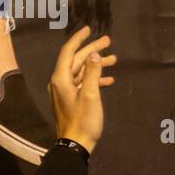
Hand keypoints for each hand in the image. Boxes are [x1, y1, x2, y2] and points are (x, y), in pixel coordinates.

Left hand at [48, 25, 116, 153]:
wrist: (75, 145)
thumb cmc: (83, 121)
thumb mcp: (90, 96)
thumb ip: (92, 73)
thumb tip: (94, 54)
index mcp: (60, 78)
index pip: (68, 52)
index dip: (79, 39)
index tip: (89, 29)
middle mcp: (60, 82)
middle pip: (76, 60)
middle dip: (92, 50)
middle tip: (109, 41)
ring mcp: (65, 91)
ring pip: (81, 71)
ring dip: (96, 64)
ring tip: (114, 59)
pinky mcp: (71, 99)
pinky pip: (82, 83)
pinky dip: (94, 79)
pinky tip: (109, 79)